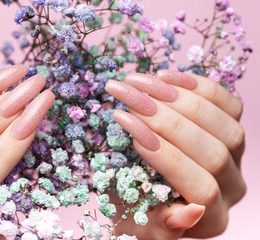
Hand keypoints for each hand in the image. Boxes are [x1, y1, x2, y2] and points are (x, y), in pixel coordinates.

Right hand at [105, 70, 245, 239]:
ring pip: (225, 125)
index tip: (129, 128)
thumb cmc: (135, 209)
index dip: (165, 156)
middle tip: (130, 99)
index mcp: (212, 219)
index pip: (199, 187)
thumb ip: (159, 228)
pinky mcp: (231, 127)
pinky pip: (228, 103)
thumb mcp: (136, 226)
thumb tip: (190, 213)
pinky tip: (164, 77)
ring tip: (140, 84)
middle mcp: (232, 187)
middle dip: (167, 122)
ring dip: (179, 99)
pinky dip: (197, 86)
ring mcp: (236, 156)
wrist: (141, 190)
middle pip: (213, 152)